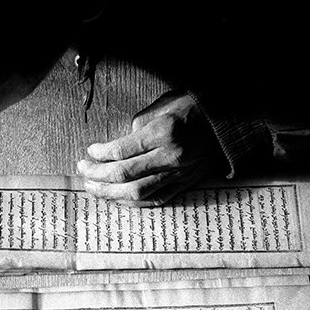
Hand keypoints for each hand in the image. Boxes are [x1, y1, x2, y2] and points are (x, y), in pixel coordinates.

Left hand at [77, 90, 223, 206]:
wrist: (227, 123)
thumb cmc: (191, 108)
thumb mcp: (162, 107)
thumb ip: (137, 127)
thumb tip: (115, 149)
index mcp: (165, 133)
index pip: (122, 151)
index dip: (100, 154)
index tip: (89, 152)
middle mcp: (172, 157)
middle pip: (124, 175)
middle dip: (98, 176)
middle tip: (83, 171)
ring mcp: (179, 175)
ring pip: (137, 193)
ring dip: (109, 193)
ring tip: (92, 188)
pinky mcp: (184, 185)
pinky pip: (153, 200)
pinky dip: (131, 202)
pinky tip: (116, 198)